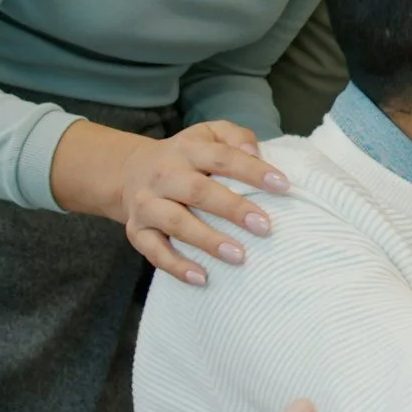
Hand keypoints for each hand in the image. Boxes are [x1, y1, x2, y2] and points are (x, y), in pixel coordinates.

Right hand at [120, 121, 290, 285]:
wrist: (128, 171)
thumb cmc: (185, 158)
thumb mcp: (208, 134)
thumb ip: (235, 136)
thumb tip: (255, 152)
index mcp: (187, 150)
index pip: (222, 157)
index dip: (252, 170)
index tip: (283, 186)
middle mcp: (165, 176)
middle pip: (198, 191)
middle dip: (232, 209)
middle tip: (264, 226)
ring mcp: (147, 204)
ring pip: (176, 222)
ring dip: (207, 240)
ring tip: (239, 256)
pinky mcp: (137, 231)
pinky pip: (155, 251)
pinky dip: (177, 266)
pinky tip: (202, 278)